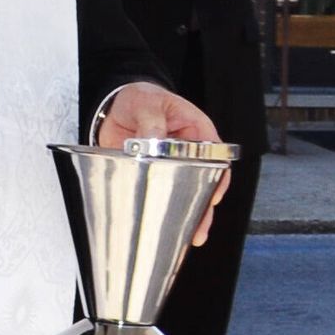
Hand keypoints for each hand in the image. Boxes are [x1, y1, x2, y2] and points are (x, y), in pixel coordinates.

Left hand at [94, 83, 225, 238]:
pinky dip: (165, 211)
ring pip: (187, 192)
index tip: (213, 194)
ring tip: (190, 236)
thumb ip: (151, 119)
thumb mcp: (147, 102)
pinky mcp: (154, 176)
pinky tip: (168, 228)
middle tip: (200, 226)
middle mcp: (188, 151)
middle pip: (205, 180)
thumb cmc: (141, 98)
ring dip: (189, 214)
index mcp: (196, 129)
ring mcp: (172, 166)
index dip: (218, 176)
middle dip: (204, 205)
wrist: (115, 107)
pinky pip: (163, 195)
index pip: (215, 155)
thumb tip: (155, 137)